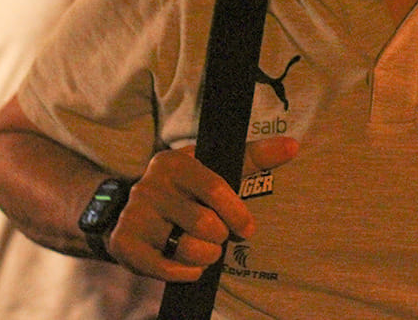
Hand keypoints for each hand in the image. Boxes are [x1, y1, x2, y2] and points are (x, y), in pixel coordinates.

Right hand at [106, 136, 297, 280]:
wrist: (130, 213)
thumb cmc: (186, 191)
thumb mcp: (214, 168)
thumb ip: (252, 157)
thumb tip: (292, 145)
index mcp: (174, 163)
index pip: (216, 188)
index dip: (237, 213)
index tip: (248, 229)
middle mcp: (149, 186)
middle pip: (205, 224)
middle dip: (219, 237)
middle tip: (216, 236)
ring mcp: (134, 215)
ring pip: (188, 248)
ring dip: (205, 256)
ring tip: (203, 249)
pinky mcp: (124, 244)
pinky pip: (167, 269)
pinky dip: (186, 273)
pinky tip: (188, 265)